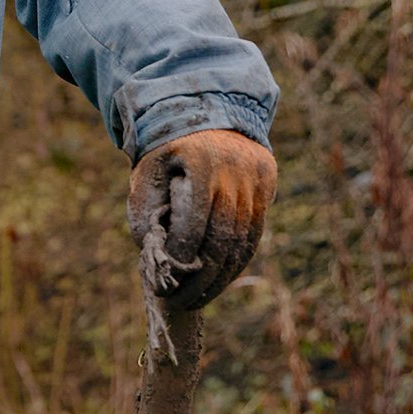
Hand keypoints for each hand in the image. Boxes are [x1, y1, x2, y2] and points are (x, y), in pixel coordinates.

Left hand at [127, 130, 276, 312]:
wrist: (205, 110)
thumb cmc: (166, 151)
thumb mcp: (146, 175)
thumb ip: (145, 216)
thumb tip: (158, 264)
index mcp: (200, 161)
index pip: (193, 222)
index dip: (179, 258)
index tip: (165, 284)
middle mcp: (235, 169)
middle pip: (222, 238)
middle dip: (201, 279)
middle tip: (182, 303)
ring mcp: (255, 177)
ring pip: (243, 240)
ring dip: (222, 277)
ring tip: (199, 298)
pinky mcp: (267, 184)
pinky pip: (254, 233)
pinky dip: (236, 261)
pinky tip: (219, 280)